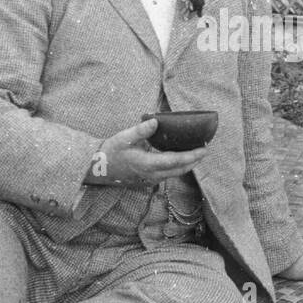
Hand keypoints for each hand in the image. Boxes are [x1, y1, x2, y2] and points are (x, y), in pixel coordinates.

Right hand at [83, 118, 206, 187]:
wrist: (98, 168)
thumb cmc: (111, 151)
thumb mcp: (124, 138)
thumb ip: (141, 130)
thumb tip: (156, 121)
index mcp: (147, 164)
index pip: (175, 161)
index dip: (191, 156)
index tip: (204, 150)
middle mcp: (151, 175)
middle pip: (179, 170)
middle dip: (194, 161)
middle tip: (205, 149)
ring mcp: (150, 180)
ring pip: (174, 174)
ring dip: (186, 165)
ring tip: (196, 153)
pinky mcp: (147, 181)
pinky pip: (167, 175)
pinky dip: (177, 167)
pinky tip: (179, 158)